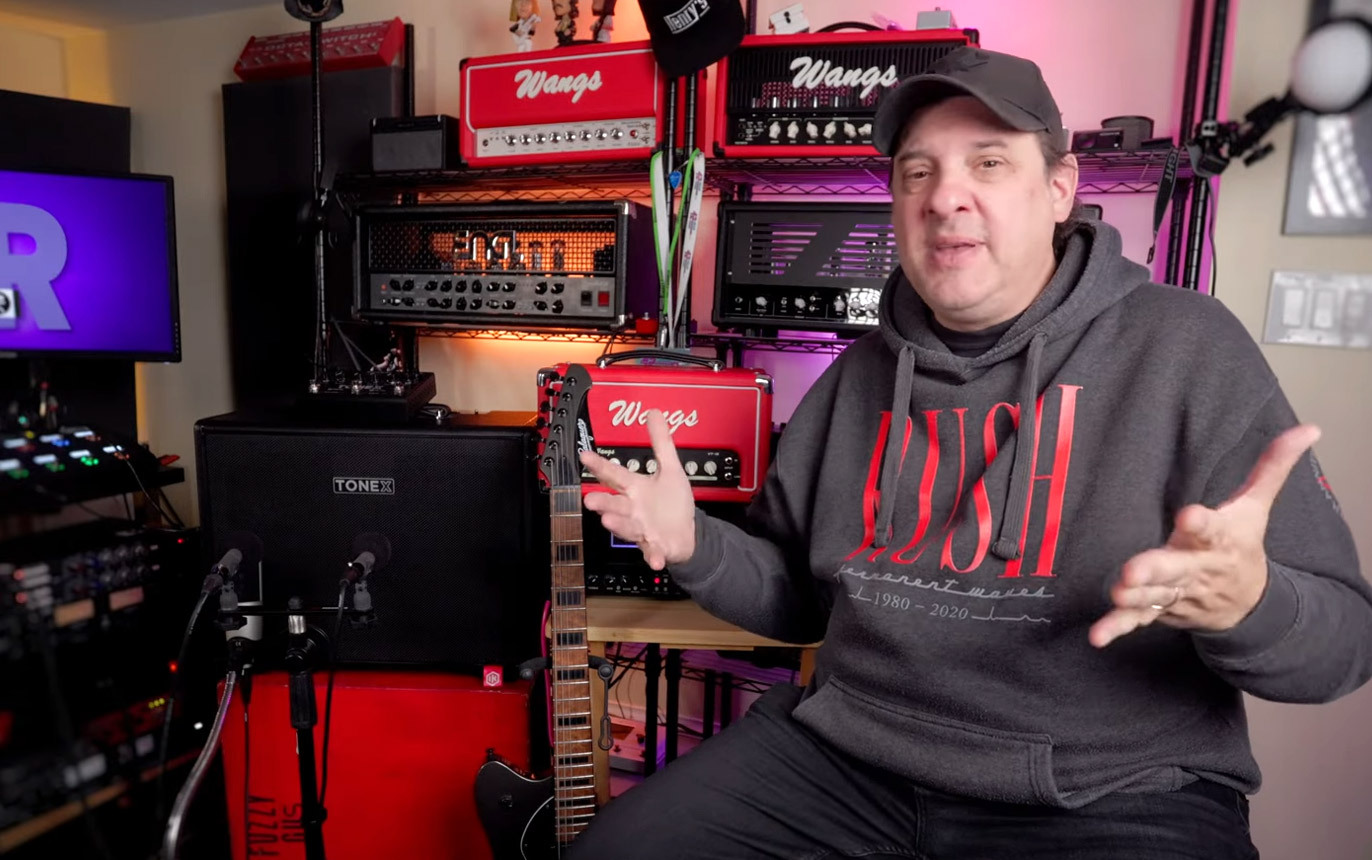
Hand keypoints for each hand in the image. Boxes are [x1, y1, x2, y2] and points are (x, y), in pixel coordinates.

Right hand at [580, 410, 696, 570]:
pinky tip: (656, 560)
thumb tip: (653, 413)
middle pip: (614, 503)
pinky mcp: (656, 547)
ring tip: (607, 520)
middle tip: (590, 498)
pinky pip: (653, 552)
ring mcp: (643, 529)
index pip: (614, 474)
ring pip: (627, 527)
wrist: (687, 533)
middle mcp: (634, 509)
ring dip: (619, 525)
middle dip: (602, 502)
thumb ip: (661, 442)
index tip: (585, 456)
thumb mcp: (670, 468)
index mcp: (635, 489)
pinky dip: (654, 557)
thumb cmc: (673, 503)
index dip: (600, 466)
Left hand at [1089, 424, 1321, 648]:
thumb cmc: (1242, 544)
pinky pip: (1138, 620)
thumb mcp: (1256, 506)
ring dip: (1135, 597)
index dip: (1201, 523)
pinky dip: (1118, 627)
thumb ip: (1272, 466)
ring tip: (1117, 593)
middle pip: (1175, 568)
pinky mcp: (1160, 610)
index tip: (1189, 514)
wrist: (1247, 604)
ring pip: (1154, 596)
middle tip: (1132, 570)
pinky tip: (1097, 636)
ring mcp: (1177, 593)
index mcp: (1218, 540)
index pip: (1211, 529)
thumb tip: (1308, 428)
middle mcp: (1196, 568)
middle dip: (1155, 569)